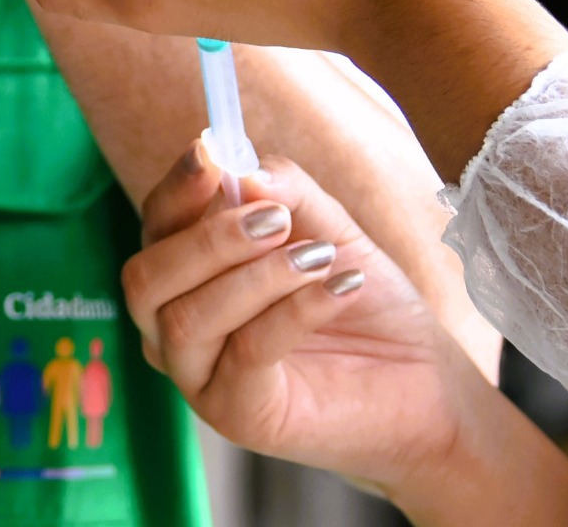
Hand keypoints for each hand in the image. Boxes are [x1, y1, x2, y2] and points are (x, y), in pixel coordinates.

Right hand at [126, 141, 486, 495]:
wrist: (421, 382)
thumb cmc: (363, 304)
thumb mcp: (330, 231)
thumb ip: (288, 197)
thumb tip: (247, 171)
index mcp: (187, 278)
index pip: (155, 229)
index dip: (176, 190)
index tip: (211, 153)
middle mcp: (175, 329)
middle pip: (146, 279)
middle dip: (208, 240)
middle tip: (276, 221)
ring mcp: (201, 378)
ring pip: (188, 318)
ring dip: (257, 277)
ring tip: (321, 257)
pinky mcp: (239, 415)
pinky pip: (247, 352)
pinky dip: (296, 310)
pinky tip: (342, 287)